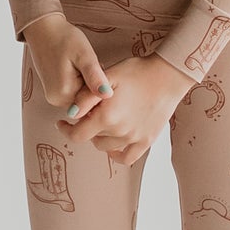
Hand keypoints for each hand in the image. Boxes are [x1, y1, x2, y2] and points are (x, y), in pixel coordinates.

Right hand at [21, 12, 112, 114]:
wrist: (43, 29)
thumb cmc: (64, 38)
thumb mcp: (84, 55)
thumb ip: (95, 77)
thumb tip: (108, 95)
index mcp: (64, 94)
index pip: (93, 99)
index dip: (100, 83)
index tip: (96, 67)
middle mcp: (56, 100)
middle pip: (86, 99)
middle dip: (93, 84)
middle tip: (89, 64)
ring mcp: (53, 97)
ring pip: (81, 95)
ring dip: (86, 83)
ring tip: (81, 65)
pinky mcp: (53, 92)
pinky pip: (73, 92)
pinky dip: (79, 82)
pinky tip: (76, 68)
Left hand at [59, 54, 187, 166]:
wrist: (168, 76)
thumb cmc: (137, 72)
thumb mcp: (108, 76)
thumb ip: (86, 96)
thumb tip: (70, 114)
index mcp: (107, 116)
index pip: (77, 135)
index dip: (66, 130)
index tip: (62, 123)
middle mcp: (120, 132)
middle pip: (92, 139)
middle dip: (86, 127)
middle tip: (91, 112)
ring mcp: (134, 139)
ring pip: (106, 147)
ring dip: (100, 137)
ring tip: (104, 120)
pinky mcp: (147, 141)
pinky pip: (126, 158)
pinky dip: (117, 153)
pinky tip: (114, 143)